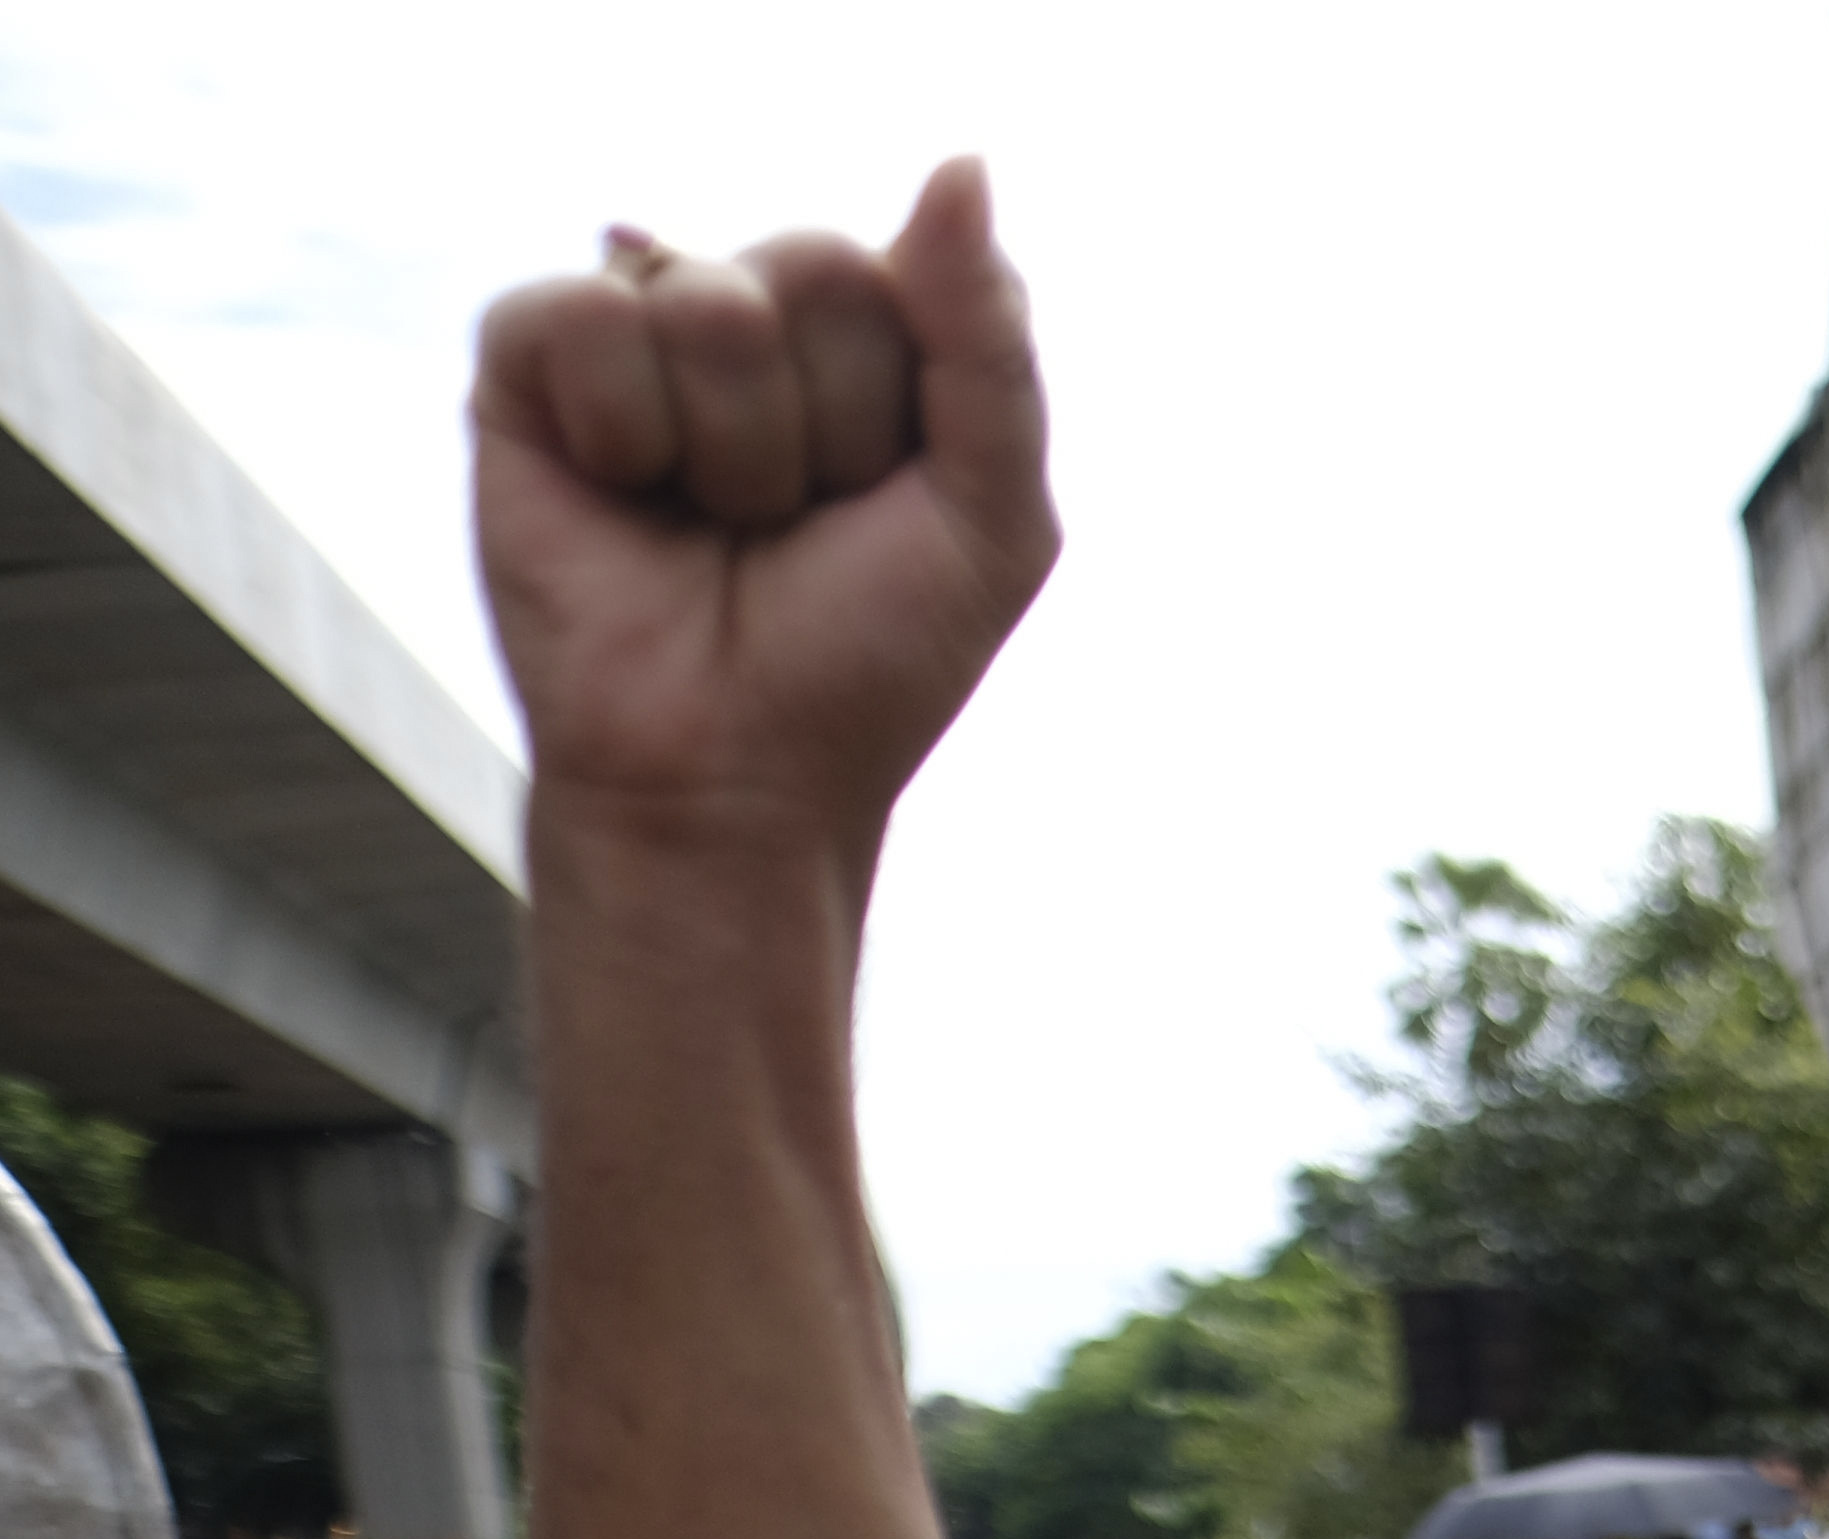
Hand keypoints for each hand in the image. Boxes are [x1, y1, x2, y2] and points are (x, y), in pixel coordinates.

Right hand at [469, 164, 1055, 849]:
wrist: (733, 775)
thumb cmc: (866, 655)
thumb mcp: (992, 513)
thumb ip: (990, 340)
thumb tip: (962, 162)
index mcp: (875, 340)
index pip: (913, 271)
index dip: (913, 405)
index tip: (892, 504)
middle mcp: (754, 318)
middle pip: (817, 263)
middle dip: (832, 425)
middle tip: (796, 522)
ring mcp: (638, 334)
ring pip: (706, 292)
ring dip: (735, 446)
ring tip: (716, 520)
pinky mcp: (526, 365)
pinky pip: (584, 313)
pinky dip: (624, 430)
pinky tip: (624, 494)